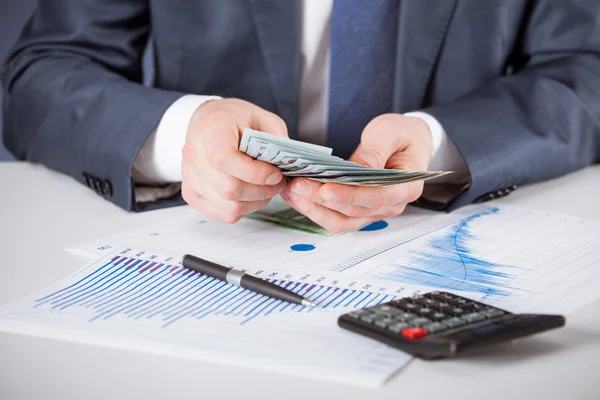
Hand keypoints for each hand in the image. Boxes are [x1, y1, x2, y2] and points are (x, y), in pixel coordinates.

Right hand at [181, 98, 287, 222]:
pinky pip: (222, 214)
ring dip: (255, 203)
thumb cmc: (233, 119)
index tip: (276, 174)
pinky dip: (242, 209)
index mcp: (209, 132)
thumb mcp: (260, 117)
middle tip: (277, 184)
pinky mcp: (192, 194)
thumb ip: (275, 136)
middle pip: (229, 189)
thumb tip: (289, 162)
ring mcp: (189, 178)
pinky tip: (250, 195)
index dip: (256, 173)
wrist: (207, 122)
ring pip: (228, 206)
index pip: (226, 161)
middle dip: (262, 191)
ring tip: (266, 190)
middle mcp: (194, 156)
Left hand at [281, 114, 432, 232]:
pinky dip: (315, 209)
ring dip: (314, 208)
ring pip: (341, 221)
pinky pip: (336, 218)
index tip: (324, 189)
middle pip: (353, 211)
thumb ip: (375, 150)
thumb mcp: (390, 132)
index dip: (349, 195)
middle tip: (297, 184)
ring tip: (292, 190)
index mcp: (405, 187)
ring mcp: (374, 211)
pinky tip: (298, 196)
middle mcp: (391, 205)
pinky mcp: (358, 211)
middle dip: (322, 199)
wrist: (408, 142)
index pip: (376, 197)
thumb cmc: (402, 135)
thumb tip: (360, 168)